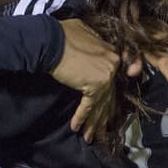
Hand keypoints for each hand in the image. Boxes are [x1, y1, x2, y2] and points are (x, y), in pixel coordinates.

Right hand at [51, 19, 120, 139]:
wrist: (52, 41)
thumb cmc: (63, 34)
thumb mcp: (84, 31)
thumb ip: (93, 41)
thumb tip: (91, 43)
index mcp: (112, 52)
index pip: (115, 76)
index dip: (113, 94)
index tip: (111, 111)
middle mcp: (112, 65)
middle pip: (109, 94)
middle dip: (104, 115)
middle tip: (100, 130)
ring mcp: (105, 76)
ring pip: (101, 103)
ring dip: (93, 122)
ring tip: (89, 137)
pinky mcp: (93, 86)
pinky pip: (88, 106)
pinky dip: (81, 117)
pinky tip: (76, 128)